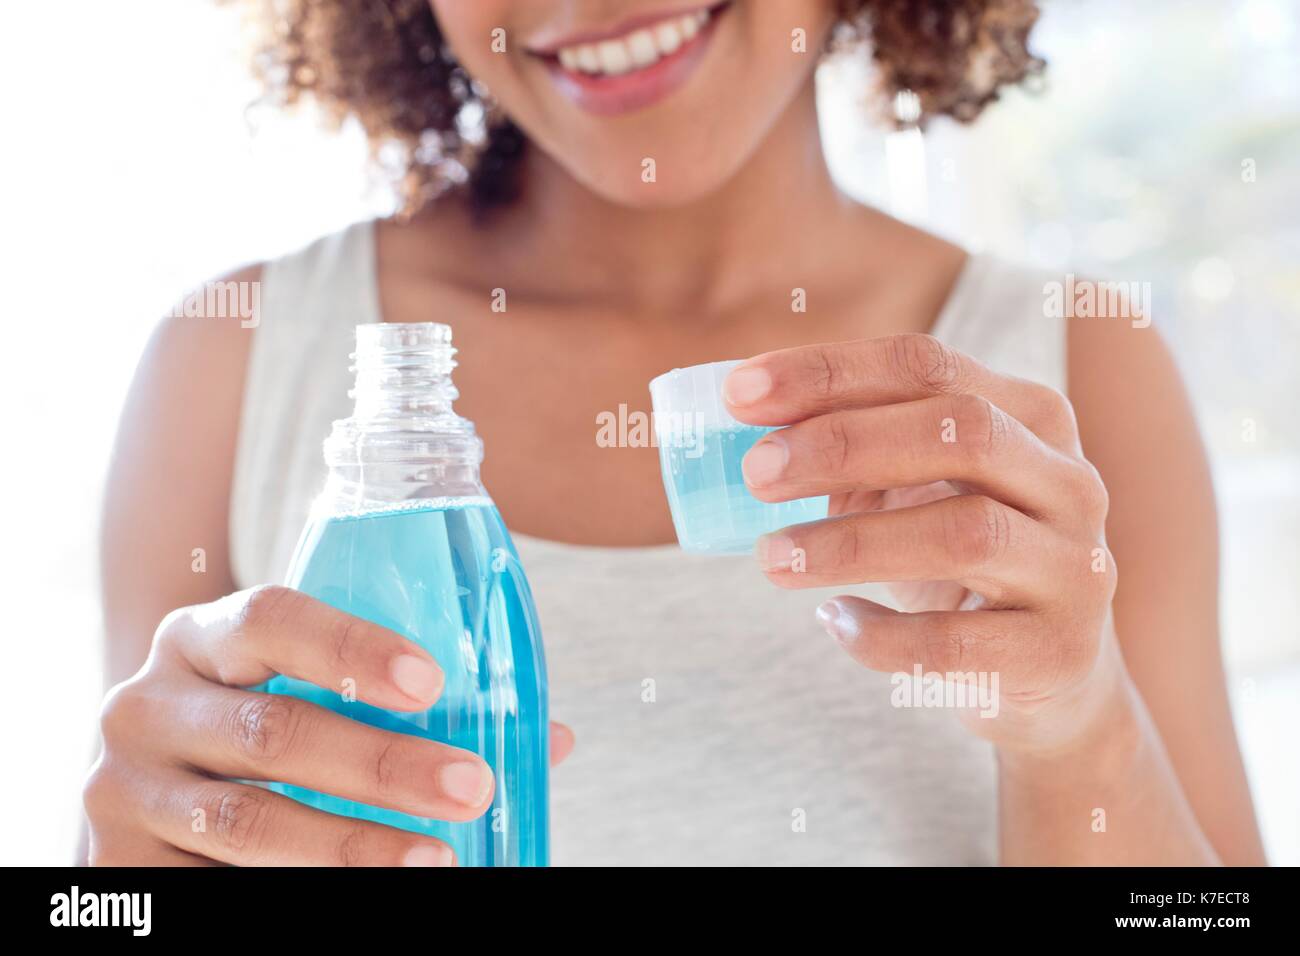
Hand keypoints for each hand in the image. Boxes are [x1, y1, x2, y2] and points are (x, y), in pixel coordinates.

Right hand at [84, 585, 573, 865]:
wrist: (140, 792)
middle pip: (271, 732)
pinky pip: (218, 882)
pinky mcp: (117, 868)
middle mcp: (146, 705)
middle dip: (380, 765)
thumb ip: (401, 704)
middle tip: (470, 785)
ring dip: (350, 845)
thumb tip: (549, 738)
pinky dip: (300, 885)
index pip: (268, 619)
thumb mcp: (296, 695)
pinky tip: (369, 891)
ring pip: (246, 822)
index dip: (349, 647)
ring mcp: (123, 790)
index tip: (431, 683)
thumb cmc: (249, 730)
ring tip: (437, 857)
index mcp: (198, 639)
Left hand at [724, 333, 1126, 753]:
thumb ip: (851, 450)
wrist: (1048, 673)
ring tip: (772, 556)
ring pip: (965, 535)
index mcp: (1029, 417)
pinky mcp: (1056, 652)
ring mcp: (1075, 567)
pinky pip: (957, 642)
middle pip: (962, 432)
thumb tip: (744, 429)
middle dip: (845, 444)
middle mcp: (1068, 481)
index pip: (928, 366)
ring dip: (851, 543)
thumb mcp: (917, 489)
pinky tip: (835, 621)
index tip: (739, 392)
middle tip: (755, 471)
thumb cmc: (959, 560)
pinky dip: (882, 633)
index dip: (829, 372)